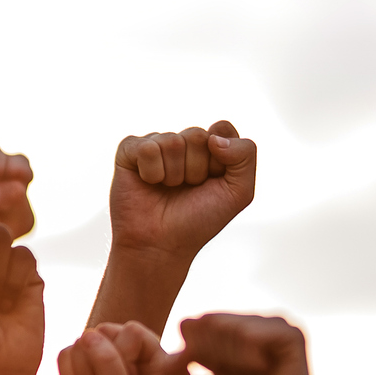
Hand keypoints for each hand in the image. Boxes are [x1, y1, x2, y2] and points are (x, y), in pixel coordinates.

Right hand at [55, 323, 182, 374]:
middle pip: (107, 331)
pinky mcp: (80, 360)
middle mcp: (133, 353)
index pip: (133, 331)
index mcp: (156, 360)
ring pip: (83, 340)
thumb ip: (108, 365)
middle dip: (100, 364)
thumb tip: (87, 335)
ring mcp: (105, 354)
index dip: (122, 356)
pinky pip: (66, 352)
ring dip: (84, 373)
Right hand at [109, 121, 256, 261]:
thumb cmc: (198, 220)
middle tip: (187, 189)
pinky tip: (148, 184)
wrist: (161, 245)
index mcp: (209, 147)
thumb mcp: (238, 192)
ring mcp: (156, 144)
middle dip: (196, 169)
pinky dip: (151, 173)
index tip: (213, 181)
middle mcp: (183, 142)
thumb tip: (213, 135)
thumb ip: (245, 155)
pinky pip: (147, 148)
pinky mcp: (130, 150)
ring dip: (173, 174)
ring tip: (167, 189)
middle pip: (197, 135)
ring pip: (172, 142)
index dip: (220, 159)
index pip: (222, 128)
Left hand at [170, 314, 318, 374]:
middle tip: (222, 374)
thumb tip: (167, 350)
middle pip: (212, 321)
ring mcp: (269, 332)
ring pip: (238, 322)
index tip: (198, 371)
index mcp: (221, 342)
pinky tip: (258, 364)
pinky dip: (257, 341)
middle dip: (211, 349)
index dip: (192, 346)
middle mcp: (245, 331)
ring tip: (244, 372)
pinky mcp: (292, 337)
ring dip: (233, 348)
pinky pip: (270, 325)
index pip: (194, 324)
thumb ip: (173, 371)